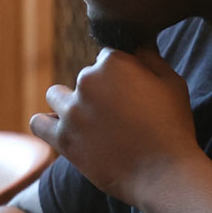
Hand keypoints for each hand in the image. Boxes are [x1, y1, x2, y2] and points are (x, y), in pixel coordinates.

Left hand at [29, 42, 200, 205]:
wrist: (164, 174)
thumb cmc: (172, 126)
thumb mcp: (172, 82)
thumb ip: (150, 56)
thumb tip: (138, 38)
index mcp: (113, 61)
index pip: (107, 58)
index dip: (121, 76)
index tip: (131, 95)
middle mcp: (87, 80)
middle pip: (85, 78)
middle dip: (99, 92)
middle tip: (120, 117)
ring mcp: (72, 111)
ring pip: (57, 96)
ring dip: (70, 104)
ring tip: (92, 123)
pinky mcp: (63, 139)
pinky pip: (39, 123)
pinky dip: (47, 124)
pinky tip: (61, 129)